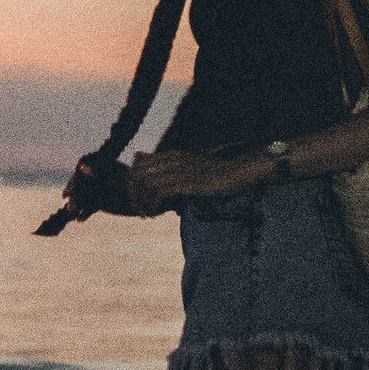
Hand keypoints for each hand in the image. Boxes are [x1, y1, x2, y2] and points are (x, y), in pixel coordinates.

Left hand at [127, 149, 270, 213]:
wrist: (236, 171)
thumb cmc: (215, 174)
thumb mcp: (190, 169)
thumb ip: (173, 171)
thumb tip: (160, 187)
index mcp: (170, 155)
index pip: (138, 165)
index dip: (132, 184)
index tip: (138, 199)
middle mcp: (170, 159)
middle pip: (136, 173)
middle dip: (133, 194)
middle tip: (140, 210)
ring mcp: (177, 169)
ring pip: (144, 183)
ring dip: (141, 202)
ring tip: (147, 214)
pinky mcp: (184, 181)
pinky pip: (158, 191)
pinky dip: (152, 204)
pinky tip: (156, 213)